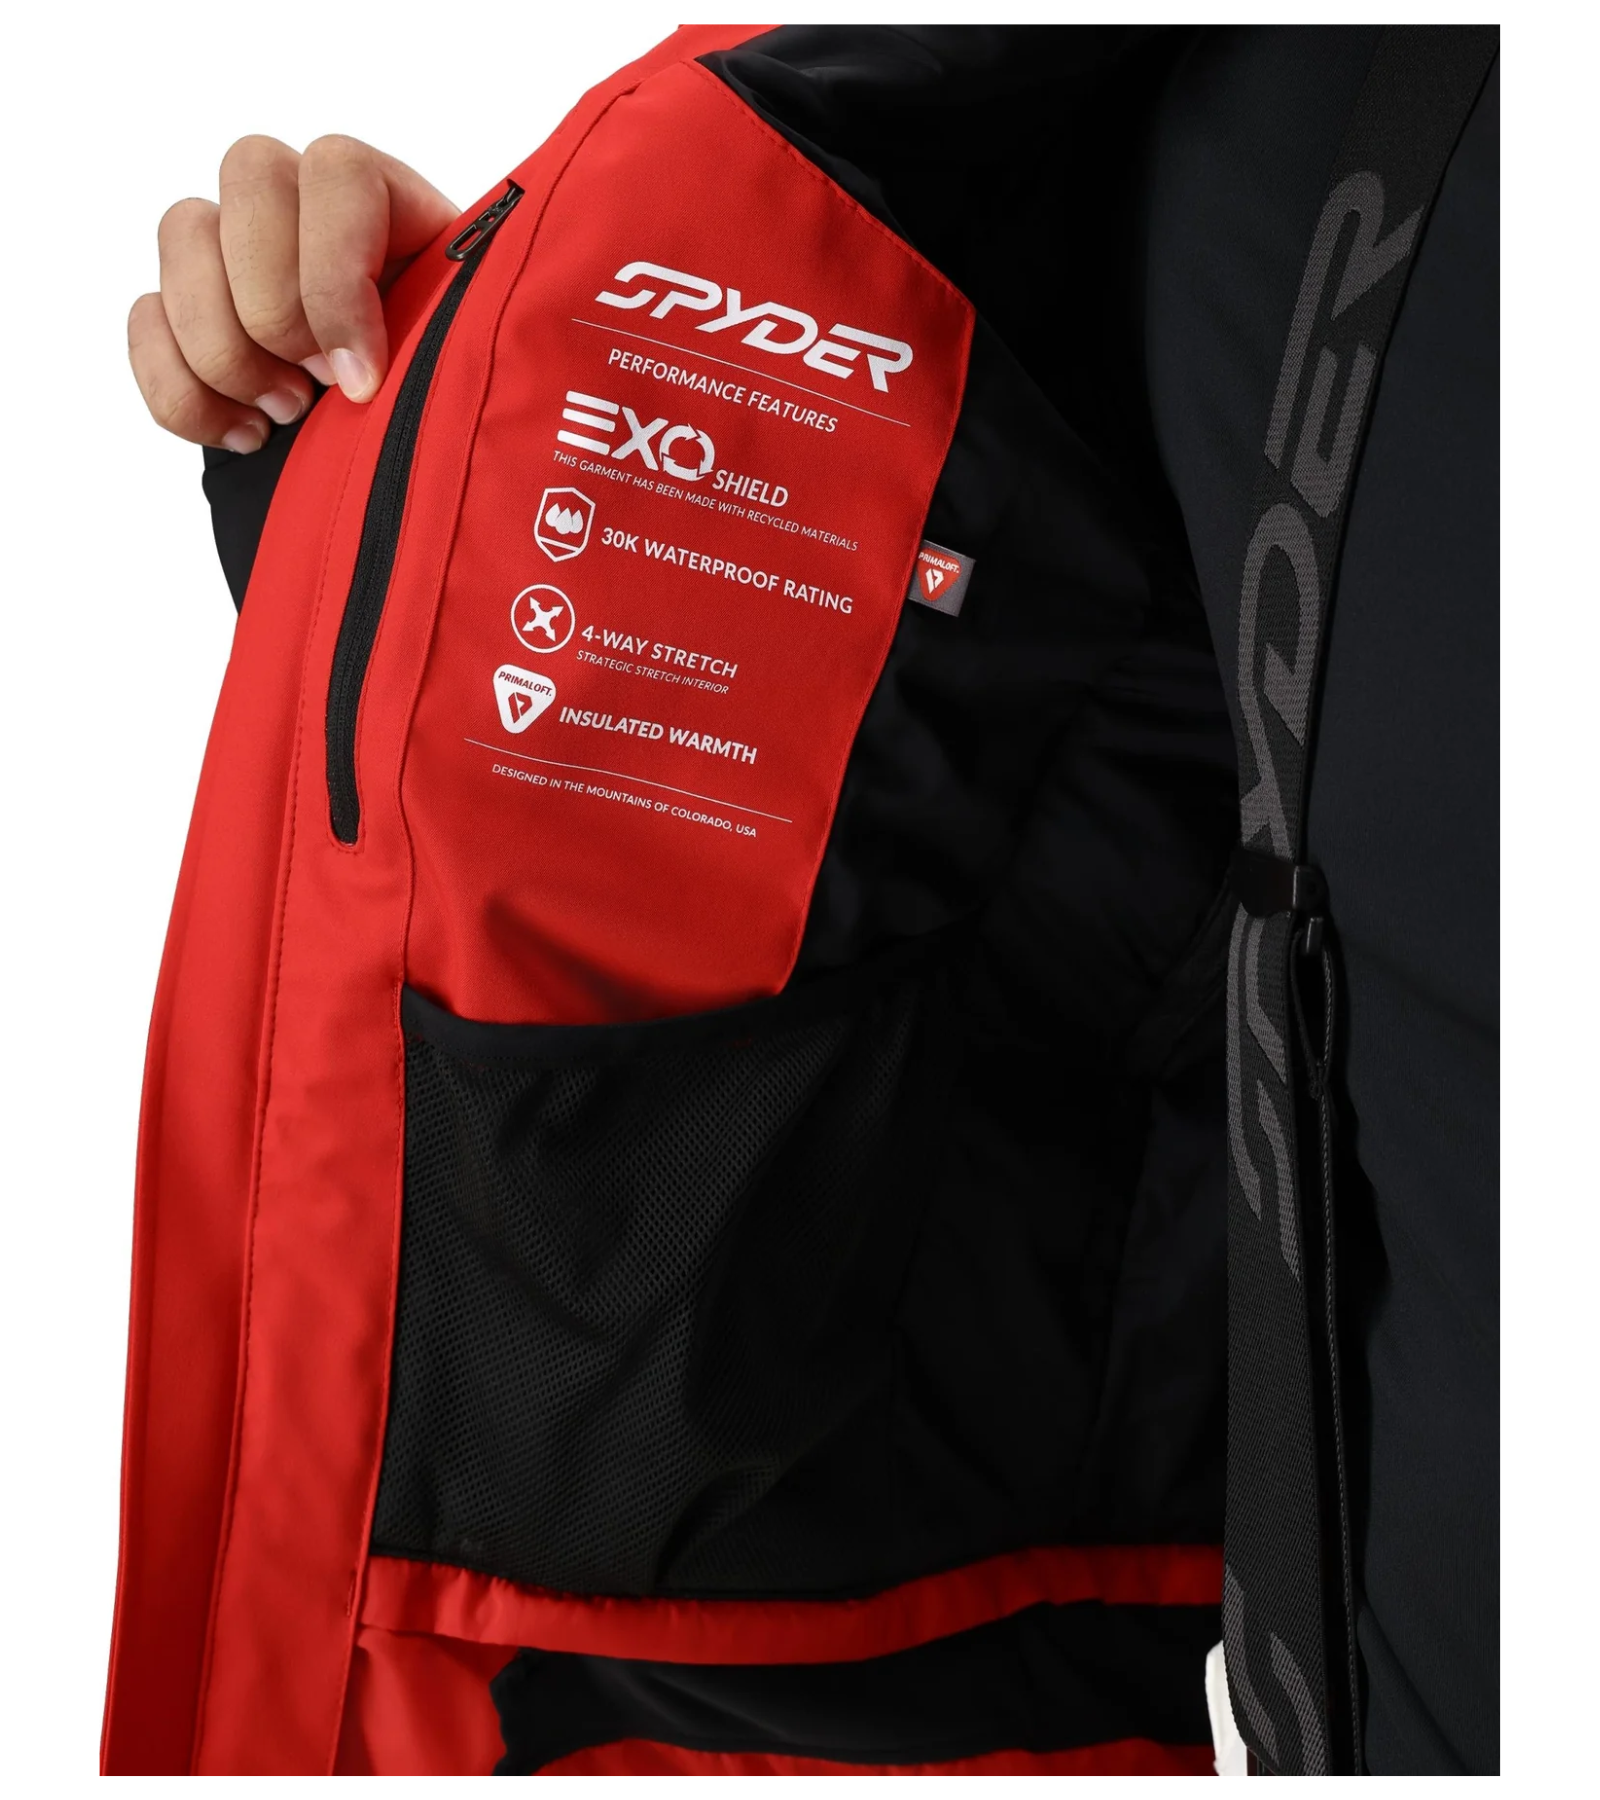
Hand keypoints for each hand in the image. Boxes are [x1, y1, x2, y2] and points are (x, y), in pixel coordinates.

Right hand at [129, 135, 456, 451]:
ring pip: (182, 235)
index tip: (361, 380)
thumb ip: (477, 330)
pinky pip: (145, 319)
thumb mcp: (485, 356)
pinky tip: (243, 437)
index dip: (338, 278)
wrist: (419, 448)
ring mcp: (236, 246)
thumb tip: (431, 357)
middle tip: (316, 392)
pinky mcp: (187, 306)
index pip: (340, 172)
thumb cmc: (460, 394)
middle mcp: (304, 201)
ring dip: (224, 348)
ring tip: (285, 417)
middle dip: (276, 308)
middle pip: (249, 179)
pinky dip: (181, 391)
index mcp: (389, 200)